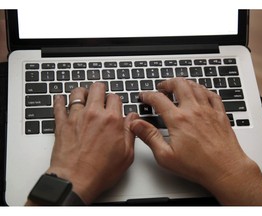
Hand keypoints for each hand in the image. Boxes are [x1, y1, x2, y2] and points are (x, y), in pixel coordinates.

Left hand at [46, 83, 137, 203]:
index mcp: (111, 120)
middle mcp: (94, 114)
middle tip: (100, 93)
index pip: (115, 97)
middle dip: (100, 89)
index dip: (116, 99)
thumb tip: (133, 118)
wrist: (75, 180)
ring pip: (77, 93)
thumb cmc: (100, 171)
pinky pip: (58, 106)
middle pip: (97, 88)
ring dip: (82, 92)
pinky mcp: (61, 124)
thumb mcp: (126, 154)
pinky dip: (59, 100)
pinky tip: (61, 99)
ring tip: (83, 95)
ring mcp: (76, 117)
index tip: (114, 104)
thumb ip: (131, 132)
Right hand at [130, 78, 261, 204]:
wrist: (225, 169)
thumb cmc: (198, 166)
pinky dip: (203, 90)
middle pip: (178, 84)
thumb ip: (149, 136)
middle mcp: (193, 110)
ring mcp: (208, 110)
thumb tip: (136, 124)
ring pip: (195, 86)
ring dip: (184, 83)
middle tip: (162, 87)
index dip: (147, 95)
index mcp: (178, 120)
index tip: (144, 96)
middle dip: (167, 83)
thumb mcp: (166, 156)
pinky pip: (212, 94)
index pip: (158, 99)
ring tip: (178, 87)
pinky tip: (201, 93)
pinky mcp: (220, 114)